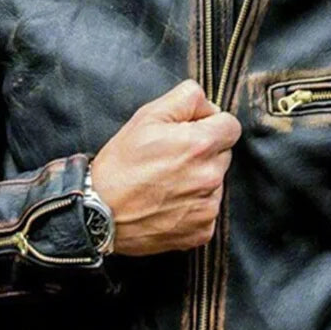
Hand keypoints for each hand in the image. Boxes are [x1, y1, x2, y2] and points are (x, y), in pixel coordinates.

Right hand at [89, 78, 241, 255]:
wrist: (99, 213)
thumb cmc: (120, 165)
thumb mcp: (146, 117)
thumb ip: (186, 98)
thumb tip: (210, 105)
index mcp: (200, 145)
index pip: (231, 126)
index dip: (211, 125)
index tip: (190, 133)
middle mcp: (210, 177)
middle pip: (224, 155)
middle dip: (204, 153)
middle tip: (171, 160)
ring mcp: (207, 207)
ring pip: (216, 184)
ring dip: (199, 181)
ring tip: (166, 184)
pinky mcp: (202, 231)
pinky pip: (208, 211)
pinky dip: (193, 208)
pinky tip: (169, 205)